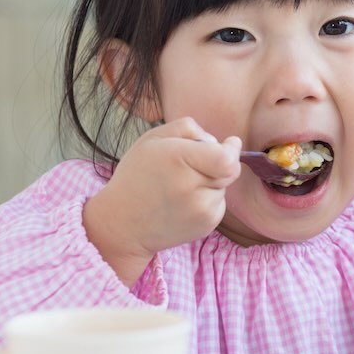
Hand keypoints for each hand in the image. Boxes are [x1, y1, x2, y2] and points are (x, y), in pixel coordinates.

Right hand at [84, 117, 240, 284]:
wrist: (122, 223)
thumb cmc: (138, 174)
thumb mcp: (152, 139)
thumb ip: (188, 128)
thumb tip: (221, 142)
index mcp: (178, 159)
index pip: (226, 159)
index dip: (232, 150)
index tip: (231, 143)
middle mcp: (190, 187)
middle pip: (230, 170)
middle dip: (219, 163)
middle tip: (192, 166)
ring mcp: (200, 210)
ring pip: (223, 187)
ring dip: (210, 183)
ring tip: (180, 188)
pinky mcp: (206, 226)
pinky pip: (219, 204)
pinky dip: (207, 200)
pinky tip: (183, 203)